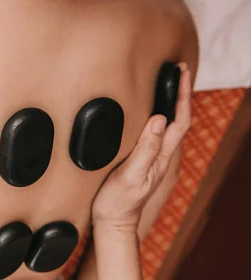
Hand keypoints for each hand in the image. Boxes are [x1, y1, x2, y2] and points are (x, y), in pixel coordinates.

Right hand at [92, 63, 191, 230]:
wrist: (112, 222)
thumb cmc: (118, 202)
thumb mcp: (130, 175)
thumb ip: (145, 150)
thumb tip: (158, 120)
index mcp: (161, 156)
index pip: (179, 121)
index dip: (182, 96)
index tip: (180, 74)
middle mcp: (160, 155)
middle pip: (177, 120)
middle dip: (180, 94)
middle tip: (177, 71)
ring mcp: (151, 158)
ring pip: (166, 126)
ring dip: (170, 103)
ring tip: (166, 85)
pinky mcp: (141, 160)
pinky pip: (153, 133)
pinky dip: (155, 116)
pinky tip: (147, 111)